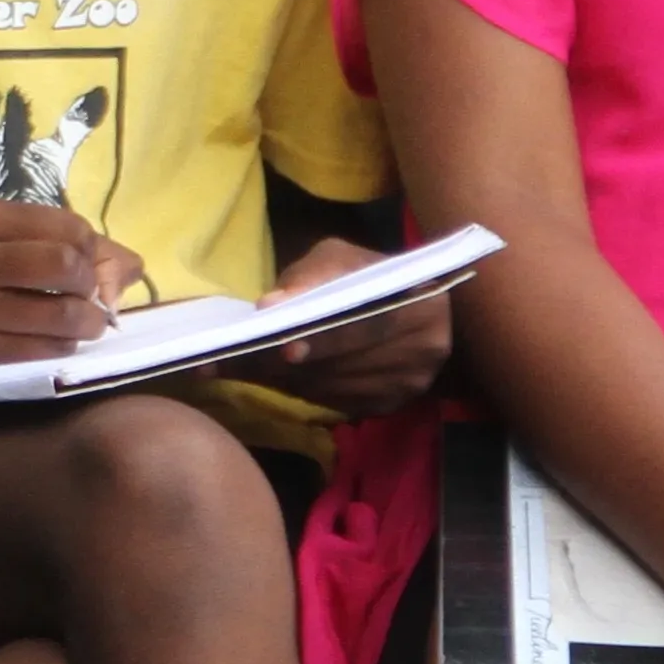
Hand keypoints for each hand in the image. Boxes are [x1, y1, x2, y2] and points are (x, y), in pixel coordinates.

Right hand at [0, 197, 128, 367]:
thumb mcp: (8, 242)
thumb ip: (75, 246)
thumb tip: (134, 267)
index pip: (67, 225)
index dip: (91, 247)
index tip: (84, 261)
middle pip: (64, 263)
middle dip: (90, 282)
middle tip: (85, 294)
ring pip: (64, 313)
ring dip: (90, 321)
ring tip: (85, 322)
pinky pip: (49, 349)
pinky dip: (67, 345)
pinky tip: (58, 339)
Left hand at [242, 235, 450, 417]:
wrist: (409, 306)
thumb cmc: (367, 275)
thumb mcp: (342, 258)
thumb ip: (311, 275)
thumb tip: (273, 304)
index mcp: (424, 304)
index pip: (369, 326)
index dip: (325, 339)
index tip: (284, 346)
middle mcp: (427, 350)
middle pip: (347, 364)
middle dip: (290, 364)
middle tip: (237, 360)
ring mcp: (411, 384)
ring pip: (336, 389)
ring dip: (286, 380)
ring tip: (239, 367)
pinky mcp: (391, 405)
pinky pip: (336, 403)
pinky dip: (299, 390)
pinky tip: (268, 376)